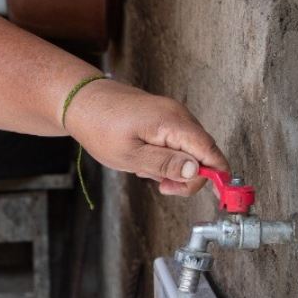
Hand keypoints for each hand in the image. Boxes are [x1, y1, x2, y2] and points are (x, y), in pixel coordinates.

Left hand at [64, 79, 228, 195]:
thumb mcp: (131, 156)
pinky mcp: (165, 117)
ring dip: (175, 167)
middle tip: (163, 186)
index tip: (211, 195)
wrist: (82, 101)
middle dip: (189, 176)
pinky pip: (178, 142)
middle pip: (204, 153)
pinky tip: (147, 160)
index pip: (211, 152)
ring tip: (146, 169)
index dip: (215, 177)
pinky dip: (168, 157)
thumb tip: (196, 172)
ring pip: (191, 150)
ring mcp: (173, 114)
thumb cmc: (100, 126)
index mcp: (173, 123)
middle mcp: (179, 115)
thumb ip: (166, 164)